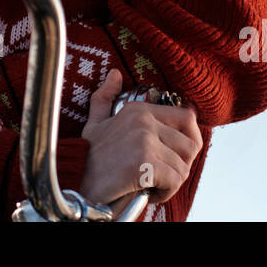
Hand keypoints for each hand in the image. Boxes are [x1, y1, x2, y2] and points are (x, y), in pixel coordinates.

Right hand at [78, 69, 202, 210]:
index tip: (176, 157)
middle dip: (181, 165)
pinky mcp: (145, 163)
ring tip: (151, 185)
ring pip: (183, 166)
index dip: (189, 141)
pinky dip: (165, 192)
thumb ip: (105, 98)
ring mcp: (144, 140)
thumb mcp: (96, 123)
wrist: (75, 182)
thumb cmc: (88, 157)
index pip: (187, 118)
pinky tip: (147, 193)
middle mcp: (144, 121)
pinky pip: (175, 180)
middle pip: (191, 145)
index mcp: (138, 110)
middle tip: (162, 175)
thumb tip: (114, 74)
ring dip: (171, 182)